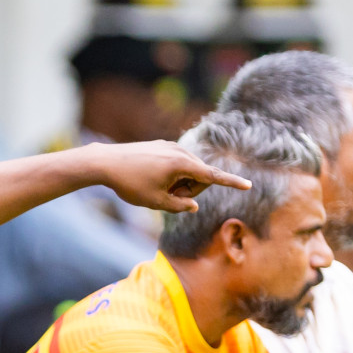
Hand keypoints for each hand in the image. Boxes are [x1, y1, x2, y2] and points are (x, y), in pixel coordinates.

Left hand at [90, 140, 250, 212]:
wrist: (104, 162)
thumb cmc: (129, 184)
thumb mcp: (155, 202)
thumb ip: (179, 206)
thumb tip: (194, 205)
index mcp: (182, 164)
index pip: (213, 176)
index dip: (231, 183)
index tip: (248, 185)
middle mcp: (180, 151)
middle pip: (200, 176)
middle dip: (189, 190)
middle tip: (167, 197)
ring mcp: (170, 146)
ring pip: (187, 170)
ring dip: (178, 183)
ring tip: (155, 187)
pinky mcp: (161, 146)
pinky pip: (175, 163)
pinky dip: (170, 174)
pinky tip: (149, 177)